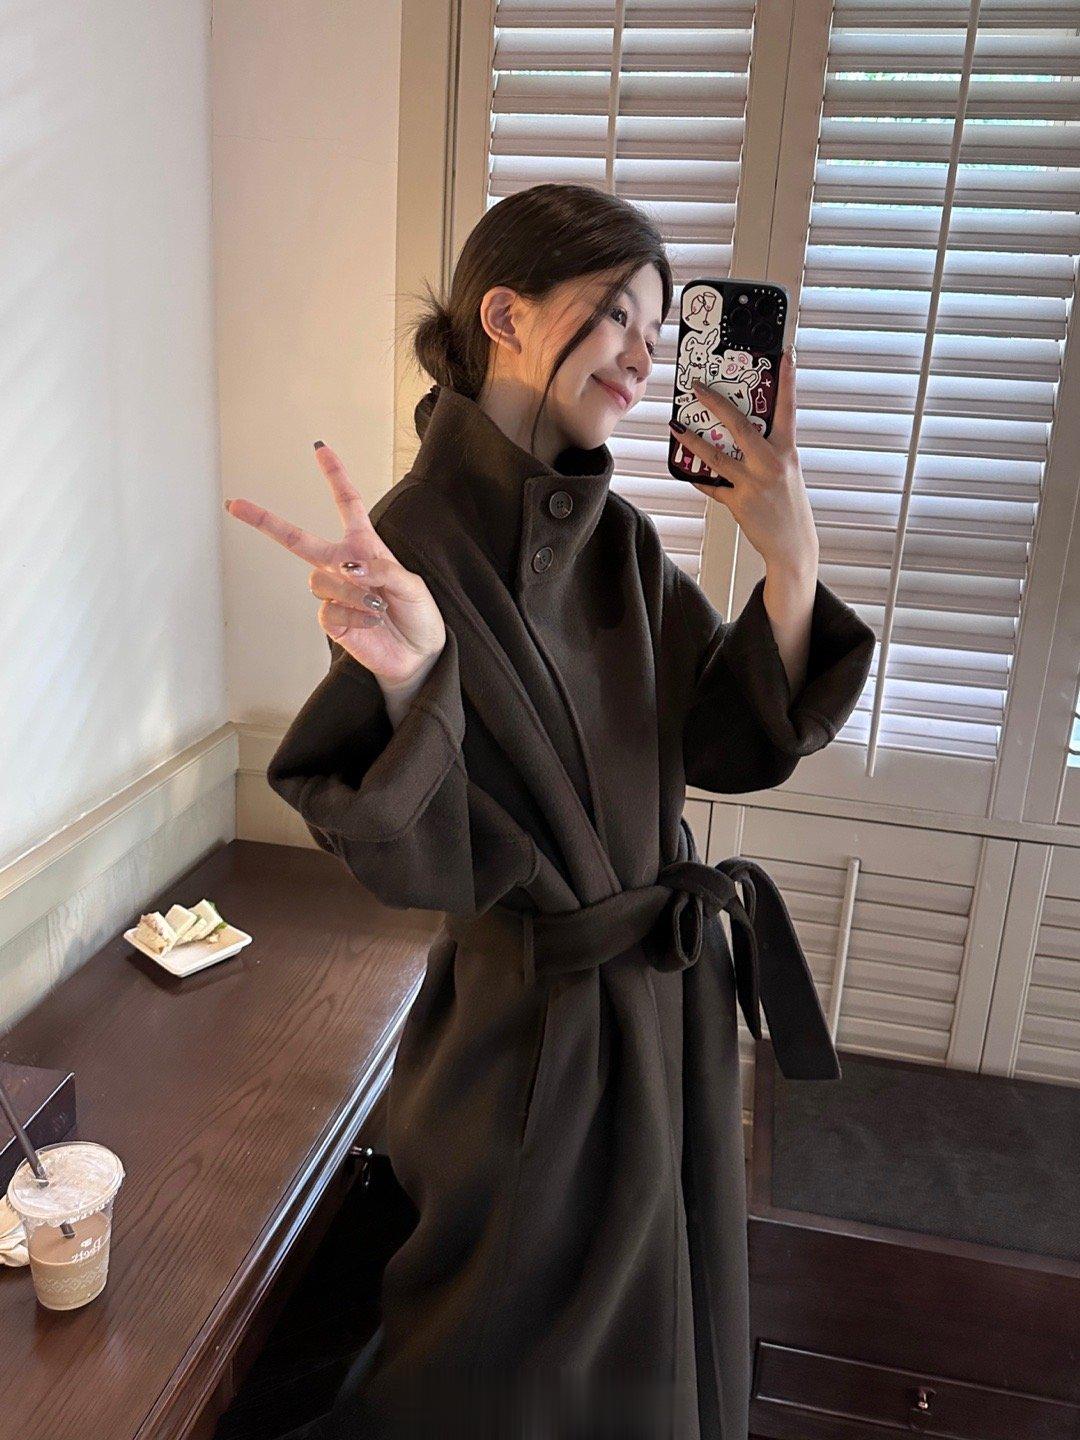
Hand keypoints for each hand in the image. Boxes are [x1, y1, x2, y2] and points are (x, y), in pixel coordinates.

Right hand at [224, 444, 445, 686]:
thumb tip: (349, 566)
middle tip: (237, 505)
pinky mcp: (330, 621)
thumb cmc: (419, 615)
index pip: (347, 504)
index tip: (320, 448)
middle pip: (296, 539)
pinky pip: (328, 610)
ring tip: (377, 606)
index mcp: (365, 546)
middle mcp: (343, 565)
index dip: (335, 475)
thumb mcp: (412, 585)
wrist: (418, 655)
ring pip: (321, 580)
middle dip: (265, 521)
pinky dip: (353, 615)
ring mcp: (334, 592)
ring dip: (352, 593)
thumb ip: (383, 569)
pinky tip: (370, 622)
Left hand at [669, 348, 818, 574]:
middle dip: (716, 404)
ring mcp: (754, 484)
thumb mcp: (788, 473)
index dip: (788, 380)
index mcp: (788, 452)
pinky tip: (686, 470)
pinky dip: (698, 477)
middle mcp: (772, 464)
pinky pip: (712, 486)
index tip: (786, 354)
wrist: (794, 547)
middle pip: (741, 426)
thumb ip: (769, 452)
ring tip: (677, 427)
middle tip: (698, 387)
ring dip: (693, 441)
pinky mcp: (739, 503)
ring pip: (717, 456)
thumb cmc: (791, 508)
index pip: (789, 409)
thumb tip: (743, 434)